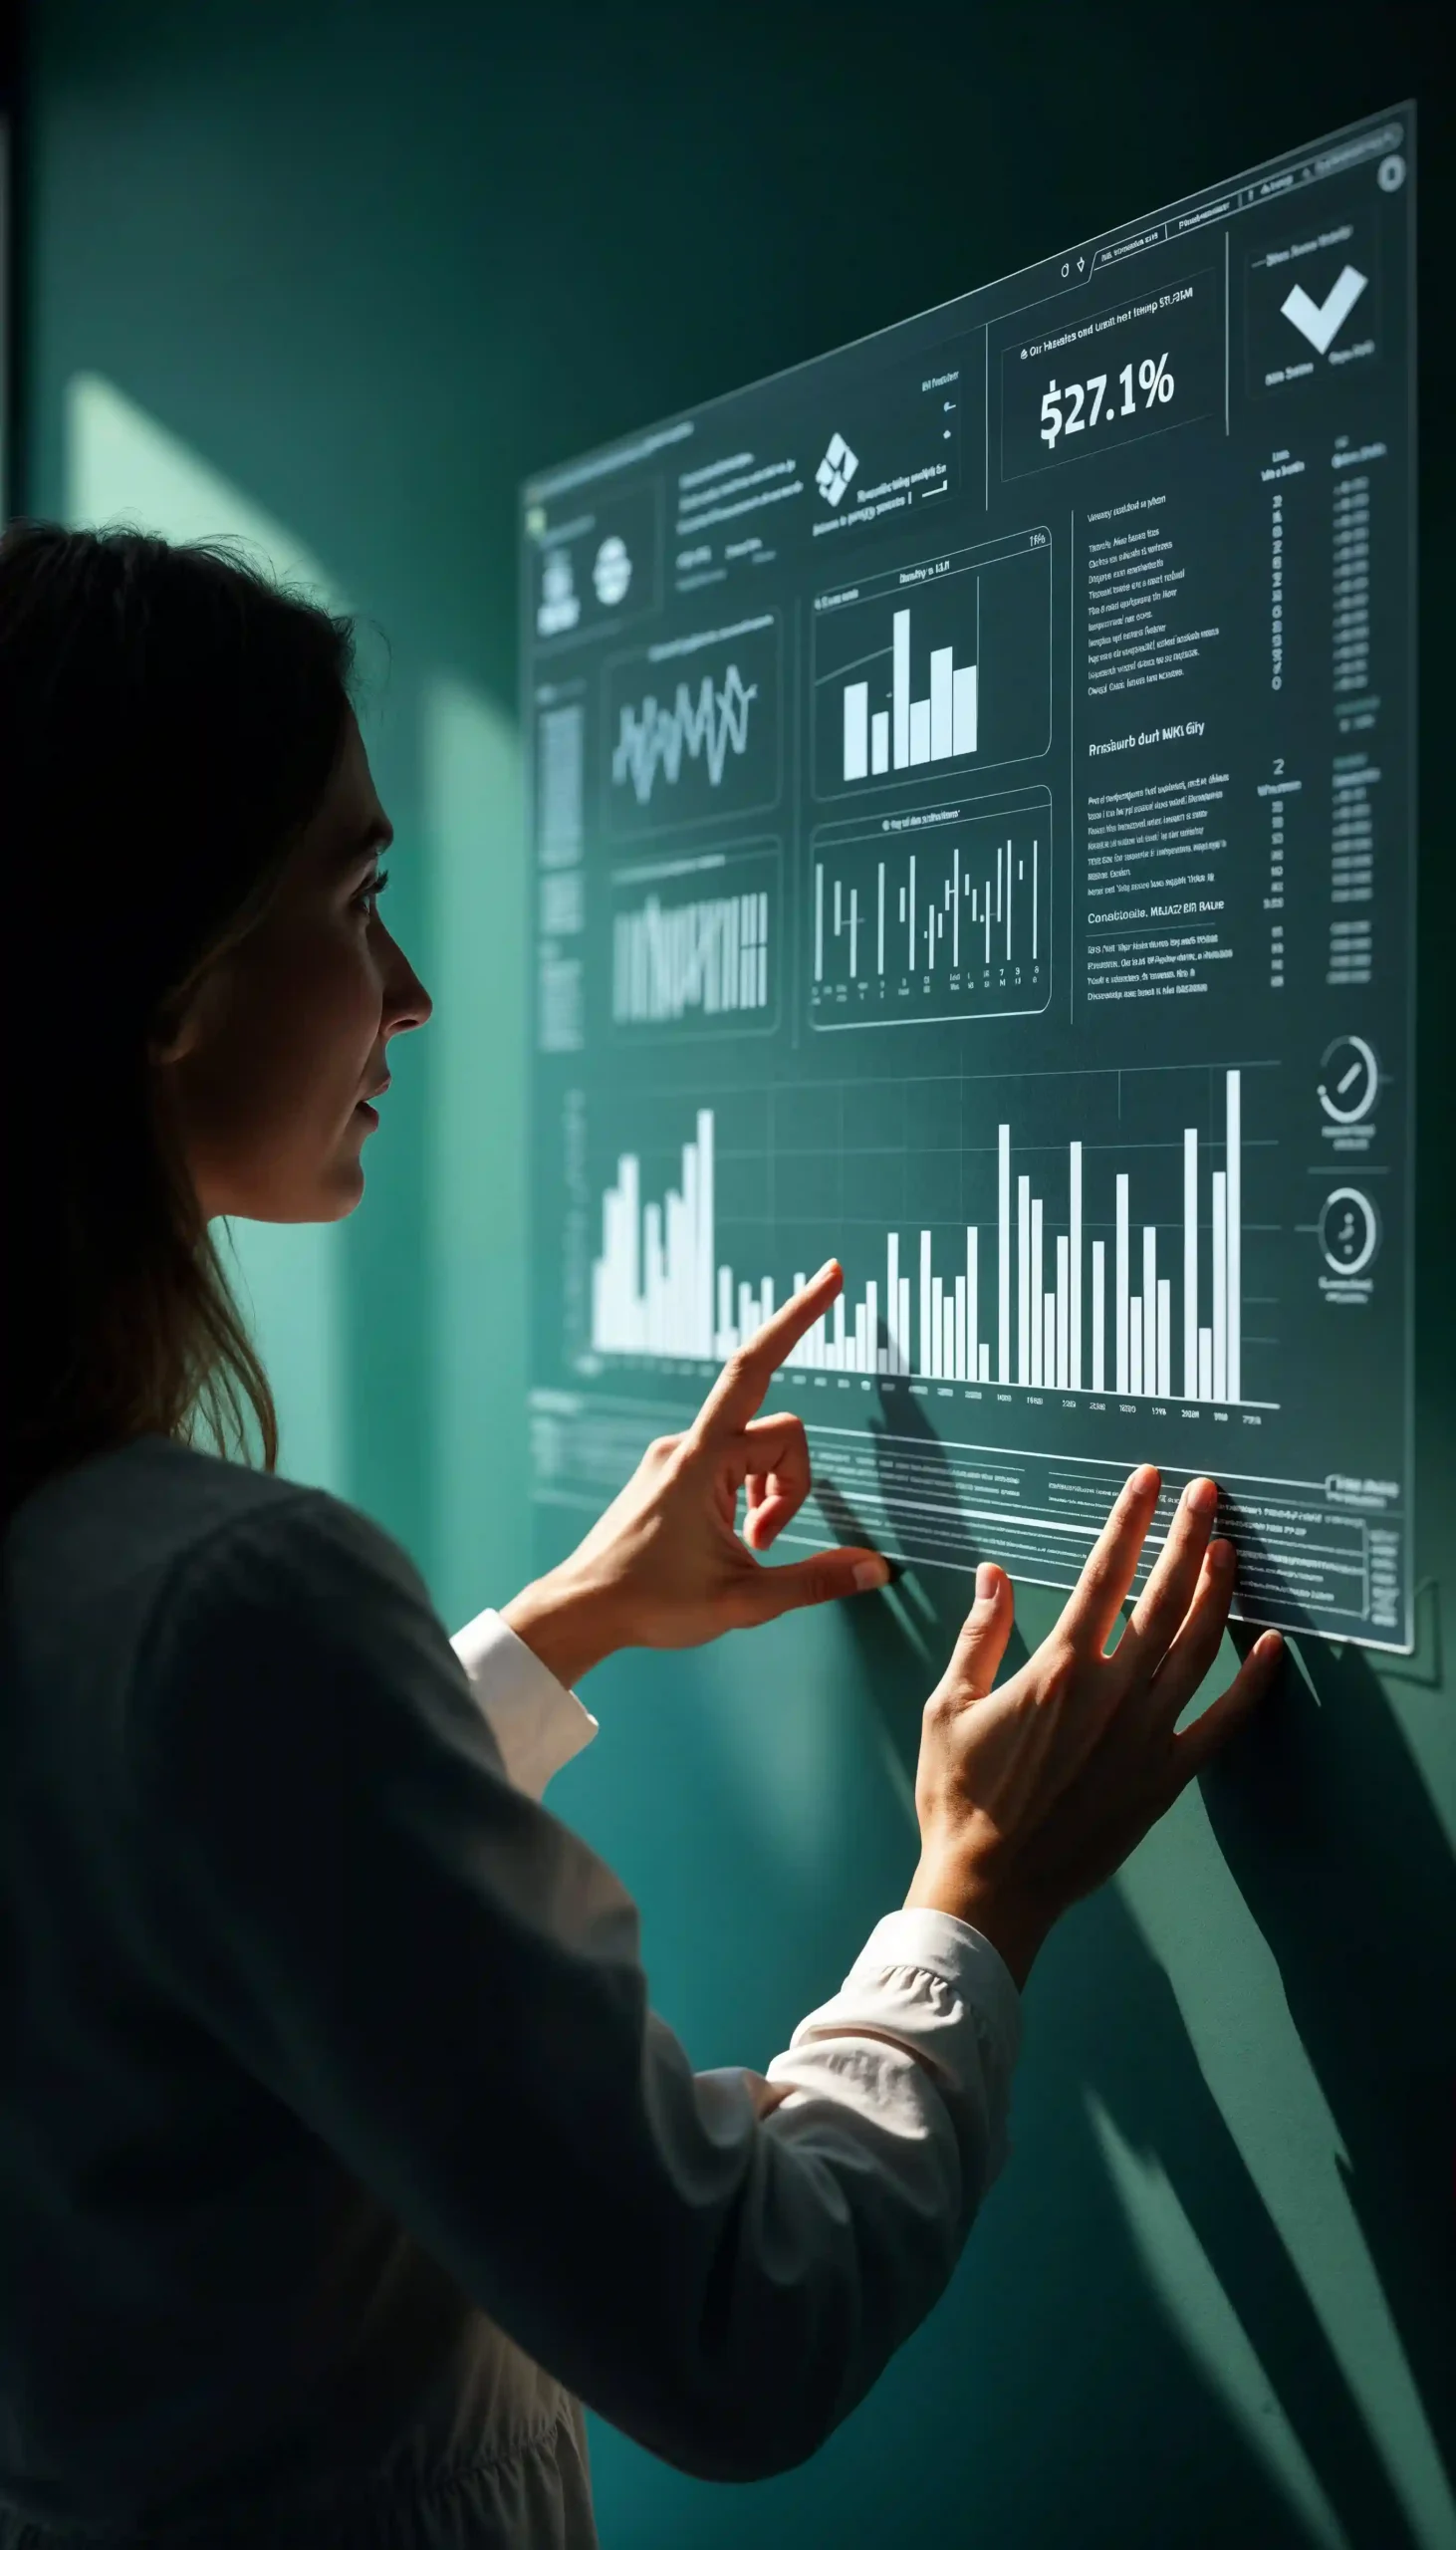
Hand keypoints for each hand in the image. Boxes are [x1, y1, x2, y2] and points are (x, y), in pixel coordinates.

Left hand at [502, 1262, 890, 1686]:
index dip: (797, 1319)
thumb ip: (815, 1581)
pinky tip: (729, 1536)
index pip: (755, 1368)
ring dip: (769, 1494)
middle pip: (778, 1434)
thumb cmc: (650, 1604)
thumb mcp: (744, 1602)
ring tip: (747, 1544)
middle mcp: (687, 1444)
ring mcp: (677, 1455)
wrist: (582, 1610)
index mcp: (701, 1459)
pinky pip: (730, 1463)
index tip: (831, 1276)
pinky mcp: (671, 1471)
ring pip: (755, 1451)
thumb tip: (877, 1569)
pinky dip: (747, 1495)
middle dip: (792, 1484)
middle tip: (766, 1540)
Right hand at [905, 1465, 1283, 1986]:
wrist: (990, 1887)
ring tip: (1230, 1551)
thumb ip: (979, 1636)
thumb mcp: (949, 1707)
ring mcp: (1146, 1736)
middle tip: (1208, 1495)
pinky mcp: (1164, 1778)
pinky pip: (1222, 1723)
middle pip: (1163, 1597)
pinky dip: (1251, 1684)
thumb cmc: (961, 1800)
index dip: (1130, 1520)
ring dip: (1218, 1593)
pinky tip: (1270, 1648)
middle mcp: (1113, 1694)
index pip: (1104, 1574)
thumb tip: (995, 1575)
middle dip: (1188, 1538)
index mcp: (1059, 1670)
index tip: (1149, 1482)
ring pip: (1197, 1648)